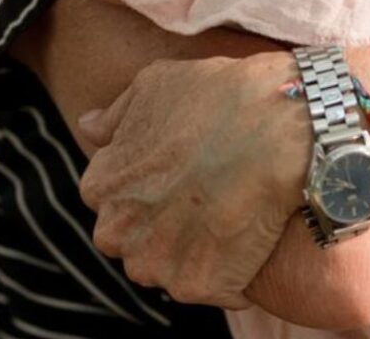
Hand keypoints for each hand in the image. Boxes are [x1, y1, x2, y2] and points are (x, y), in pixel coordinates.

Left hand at [78, 51, 310, 307]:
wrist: (280, 121)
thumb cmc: (219, 94)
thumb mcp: (156, 83)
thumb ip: (117, 114)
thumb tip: (89, 126)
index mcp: (103, 184)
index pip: (111, 199)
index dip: (149, 185)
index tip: (180, 172)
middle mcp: (118, 230)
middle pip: (134, 240)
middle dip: (160, 223)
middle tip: (203, 194)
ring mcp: (157, 262)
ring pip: (167, 268)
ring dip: (191, 250)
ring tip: (228, 212)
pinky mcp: (199, 285)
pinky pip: (211, 287)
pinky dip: (230, 271)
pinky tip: (250, 233)